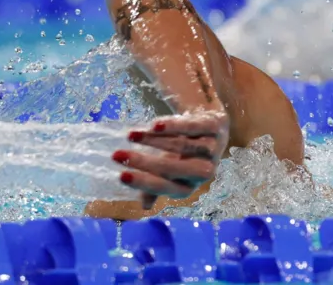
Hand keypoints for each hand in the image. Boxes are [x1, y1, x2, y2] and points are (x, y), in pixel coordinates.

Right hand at [113, 110, 229, 210]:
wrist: (211, 125)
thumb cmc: (184, 155)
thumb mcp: (170, 172)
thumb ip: (156, 186)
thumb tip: (145, 206)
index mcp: (189, 185)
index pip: (166, 187)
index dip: (144, 183)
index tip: (120, 176)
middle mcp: (204, 171)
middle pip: (173, 169)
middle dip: (144, 163)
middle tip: (117, 155)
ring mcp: (213, 148)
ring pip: (181, 146)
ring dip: (153, 141)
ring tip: (130, 135)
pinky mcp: (215, 127)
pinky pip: (193, 127)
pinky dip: (173, 126)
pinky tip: (154, 125)